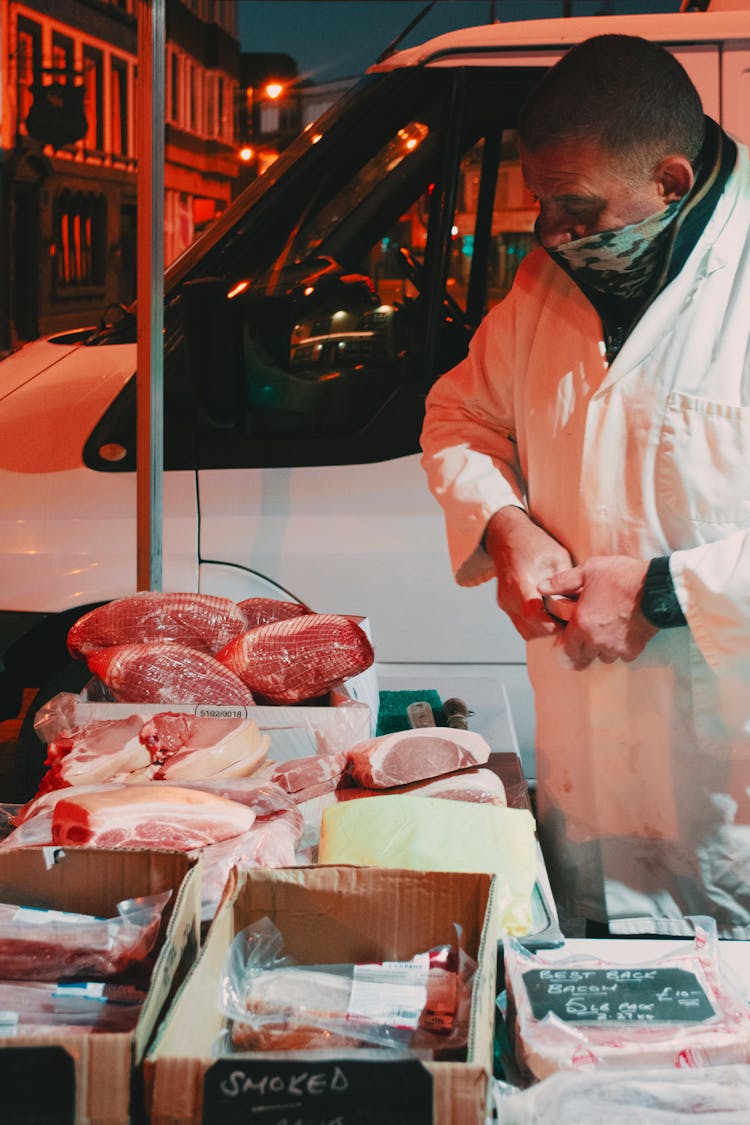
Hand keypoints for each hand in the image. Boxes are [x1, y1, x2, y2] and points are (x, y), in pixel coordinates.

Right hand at [484, 507, 573, 639]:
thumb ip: (567, 584)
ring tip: (559, 614)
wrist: (507, 536)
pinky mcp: (505, 605)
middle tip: (569, 619)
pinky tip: (548, 612)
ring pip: (527, 631)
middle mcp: (509, 597)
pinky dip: (536, 624)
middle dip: (553, 629)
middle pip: (532, 630)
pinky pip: (522, 624)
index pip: (535, 616)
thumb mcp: (557, 557)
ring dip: (544, 629)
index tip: (570, 618)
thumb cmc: (533, 544)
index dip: (555, 623)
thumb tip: (583, 603)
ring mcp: (505, 603)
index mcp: (522, 583)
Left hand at [538, 556, 657, 669]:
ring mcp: (616, 647)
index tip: (569, 640)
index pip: (565, 652)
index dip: (565, 648)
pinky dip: (621, 648)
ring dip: (602, 648)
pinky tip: (623, 631)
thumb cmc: (622, 577)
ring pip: (603, 657)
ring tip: (606, 629)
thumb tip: (542, 587)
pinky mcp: (634, 649)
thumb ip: (562, 581)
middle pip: (584, 657)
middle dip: (583, 648)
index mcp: (581, 624)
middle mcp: (596, 641)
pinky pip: (622, 655)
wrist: (657, 588)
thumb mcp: (589, 571)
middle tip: (588, 634)